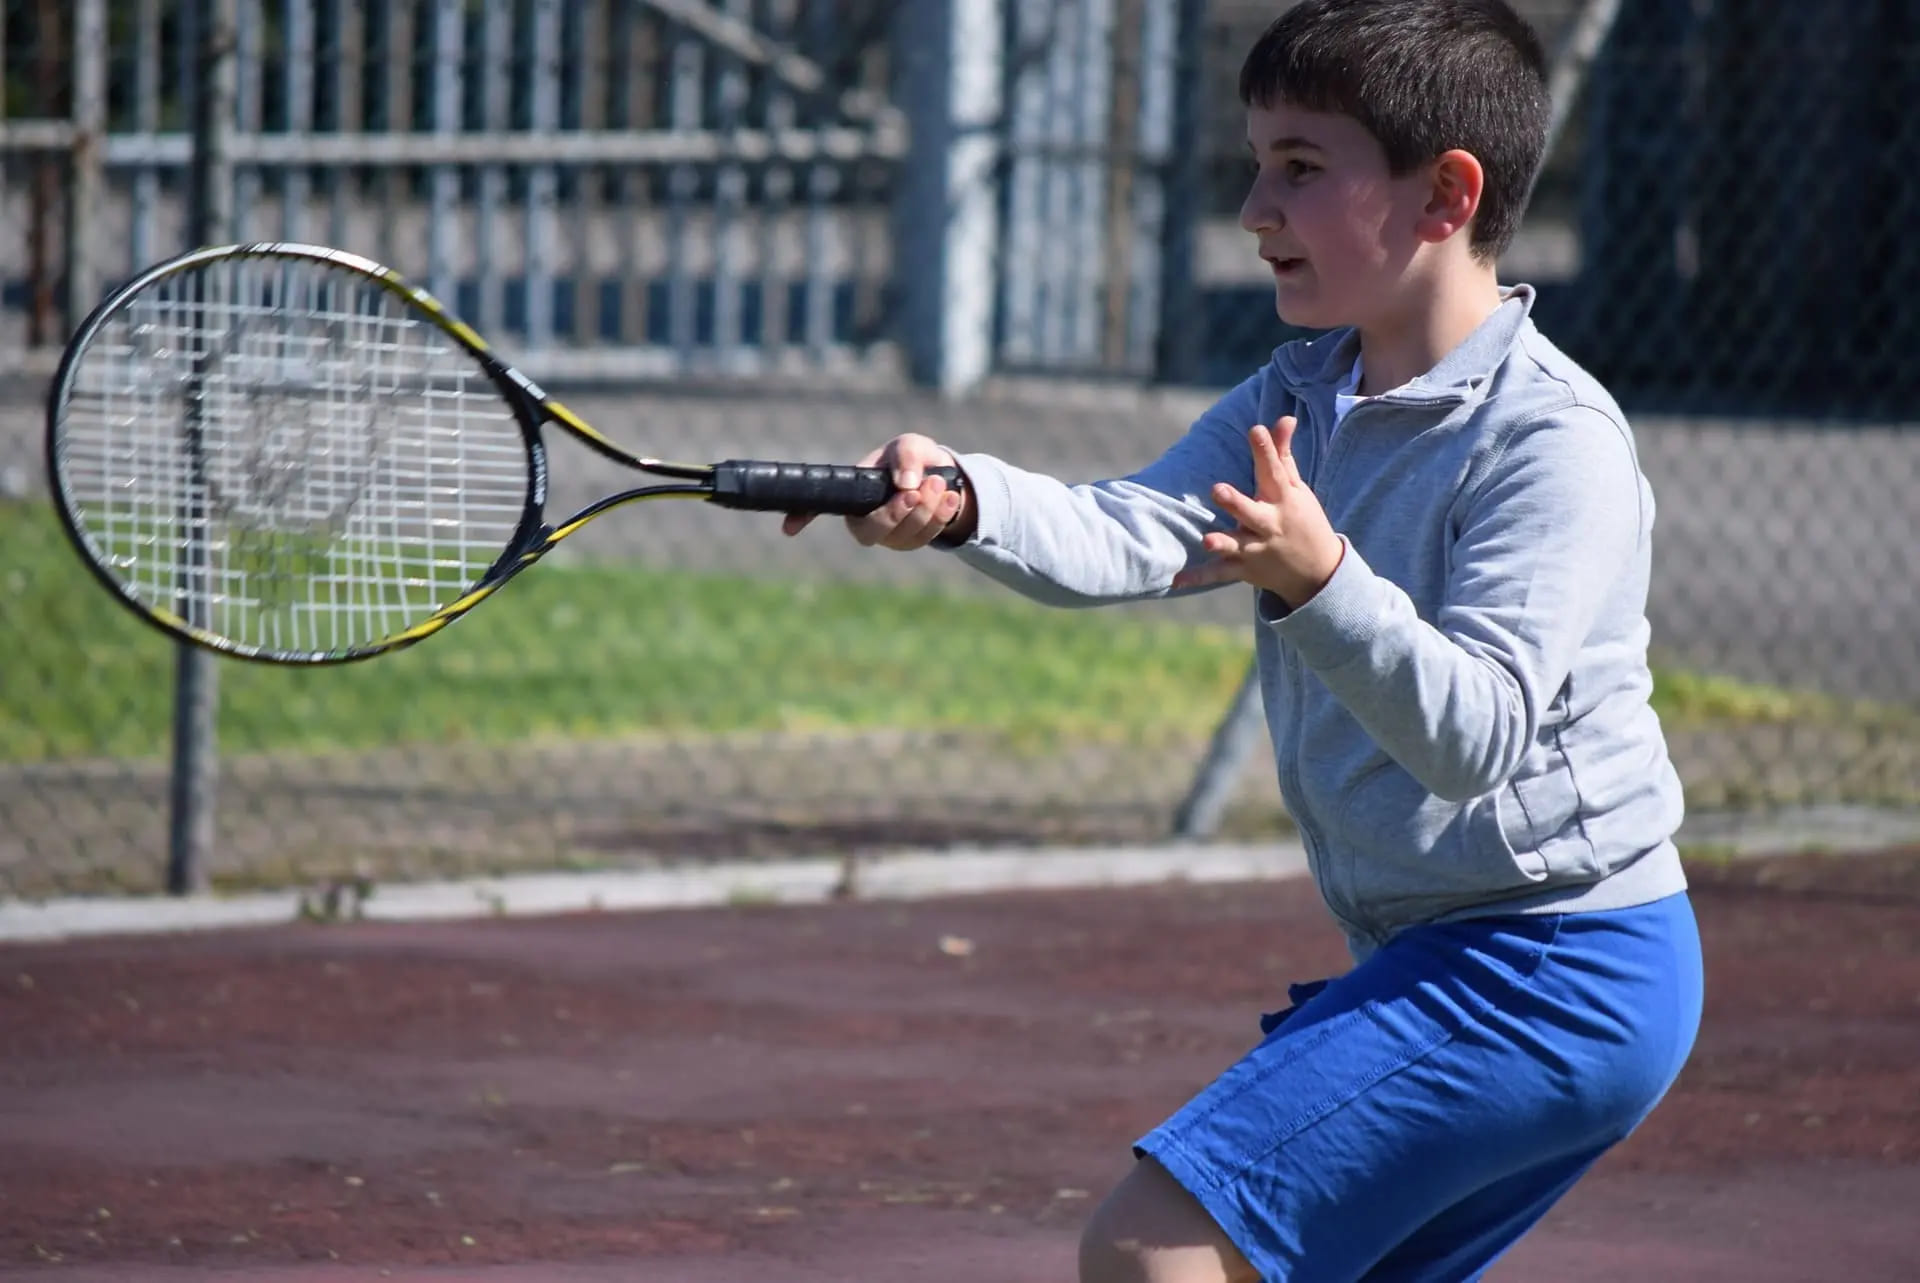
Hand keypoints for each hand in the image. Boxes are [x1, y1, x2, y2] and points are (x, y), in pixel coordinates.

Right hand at [779, 432, 973, 549]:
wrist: (941, 476)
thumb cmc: (911, 459)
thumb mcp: (909, 445)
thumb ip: (905, 455)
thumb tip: (906, 483)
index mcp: (853, 494)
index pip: (820, 507)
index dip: (802, 517)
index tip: (788, 528)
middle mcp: (865, 519)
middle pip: (869, 532)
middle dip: (895, 514)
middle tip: (917, 489)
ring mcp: (888, 536)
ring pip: (903, 535)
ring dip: (925, 510)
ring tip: (938, 482)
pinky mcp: (912, 542)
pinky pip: (926, 536)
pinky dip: (940, 515)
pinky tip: (950, 496)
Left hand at [1170, 417, 1344, 606]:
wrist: (1318, 572)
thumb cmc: (1303, 520)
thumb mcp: (1297, 489)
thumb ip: (1282, 454)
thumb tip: (1284, 418)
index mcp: (1284, 499)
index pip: (1274, 471)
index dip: (1266, 450)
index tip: (1255, 430)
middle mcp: (1270, 524)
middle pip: (1251, 512)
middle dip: (1236, 502)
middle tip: (1218, 489)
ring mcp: (1257, 549)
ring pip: (1235, 545)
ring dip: (1222, 543)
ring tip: (1206, 540)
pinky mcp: (1244, 569)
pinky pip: (1219, 573)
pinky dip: (1198, 577)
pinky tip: (1175, 580)